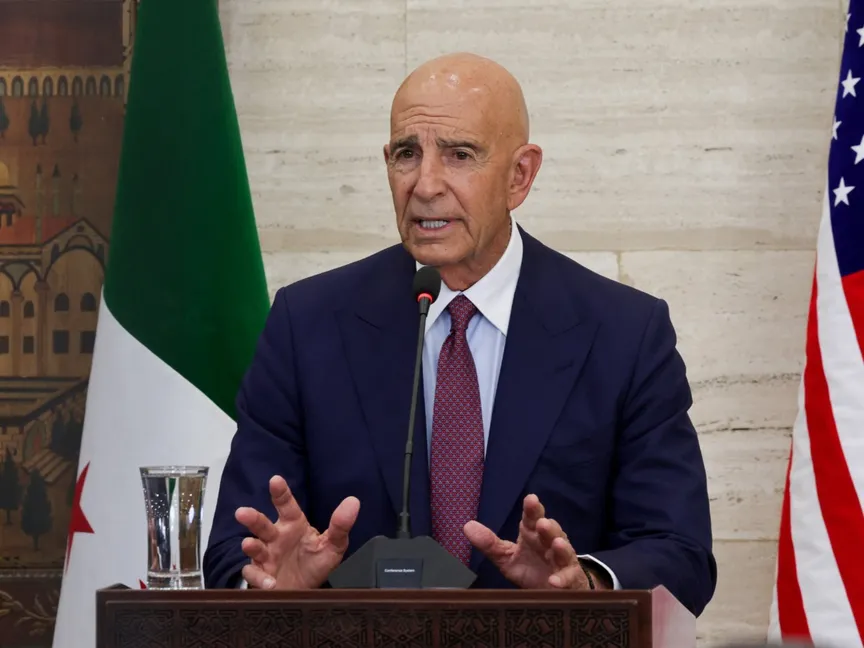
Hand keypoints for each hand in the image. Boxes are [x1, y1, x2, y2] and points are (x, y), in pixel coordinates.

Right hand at [235, 475, 359, 589]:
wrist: (306, 592)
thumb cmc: (315, 563)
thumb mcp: (333, 546)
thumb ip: (341, 525)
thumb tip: (354, 501)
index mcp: (293, 525)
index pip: (286, 505)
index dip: (280, 493)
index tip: (275, 480)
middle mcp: (276, 537)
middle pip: (262, 524)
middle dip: (252, 517)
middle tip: (242, 512)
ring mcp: (266, 556)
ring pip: (253, 546)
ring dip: (250, 545)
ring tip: (249, 544)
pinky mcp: (261, 574)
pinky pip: (254, 574)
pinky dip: (259, 578)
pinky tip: (270, 582)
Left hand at [463, 494, 593, 589]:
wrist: (551, 591)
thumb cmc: (529, 568)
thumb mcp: (506, 557)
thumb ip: (489, 543)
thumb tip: (467, 526)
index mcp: (532, 534)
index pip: (532, 518)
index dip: (532, 509)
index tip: (531, 499)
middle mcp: (549, 543)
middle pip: (551, 530)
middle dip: (548, 526)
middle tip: (542, 523)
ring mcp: (562, 560)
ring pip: (564, 550)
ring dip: (561, 547)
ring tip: (557, 544)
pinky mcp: (570, 578)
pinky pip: (568, 578)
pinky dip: (563, 579)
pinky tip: (554, 582)